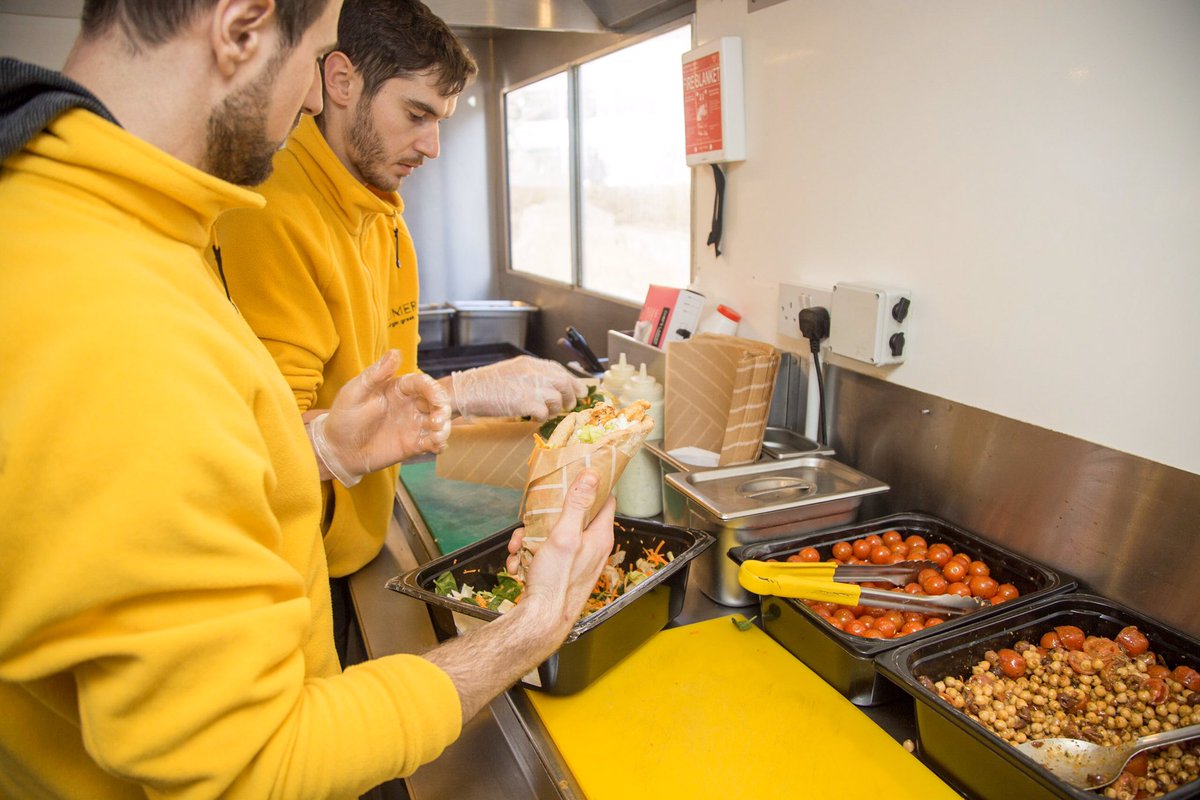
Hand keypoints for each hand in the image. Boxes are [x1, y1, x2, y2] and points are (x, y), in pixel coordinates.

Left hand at [308, 350, 451, 486]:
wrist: (338, 450)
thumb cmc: (343, 418)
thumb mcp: (355, 393)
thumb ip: (375, 374)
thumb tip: (396, 352)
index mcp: (398, 389)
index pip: (423, 383)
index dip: (433, 389)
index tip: (437, 399)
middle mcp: (409, 405)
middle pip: (437, 401)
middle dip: (443, 409)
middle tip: (436, 421)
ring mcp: (412, 424)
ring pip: (440, 421)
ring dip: (444, 427)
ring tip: (436, 436)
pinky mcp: (413, 444)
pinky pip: (433, 442)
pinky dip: (440, 443)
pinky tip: (435, 446)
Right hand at [450, 355, 585, 419]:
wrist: (467, 391)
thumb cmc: (485, 385)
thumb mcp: (510, 372)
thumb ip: (530, 375)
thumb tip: (549, 387)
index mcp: (528, 363)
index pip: (557, 369)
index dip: (572, 381)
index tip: (579, 390)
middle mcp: (532, 372)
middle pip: (563, 382)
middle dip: (570, 396)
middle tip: (569, 406)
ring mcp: (530, 386)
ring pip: (557, 399)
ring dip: (555, 409)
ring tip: (547, 413)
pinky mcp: (525, 402)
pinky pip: (545, 412)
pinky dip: (542, 417)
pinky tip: (535, 418)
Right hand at [507, 469, 614, 637]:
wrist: (542, 621)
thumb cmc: (557, 582)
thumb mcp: (565, 535)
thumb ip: (577, 504)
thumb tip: (592, 475)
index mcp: (599, 536)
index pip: (605, 500)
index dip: (592, 485)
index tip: (576, 474)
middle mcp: (592, 547)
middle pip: (573, 516)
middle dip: (546, 517)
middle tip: (530, 524)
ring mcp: (577, 560)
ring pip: (554, 535)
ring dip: (532, 538)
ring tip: (520, 548)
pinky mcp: (563, 571)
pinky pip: (546, 553)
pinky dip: (530, 555)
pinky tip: (520, 563)